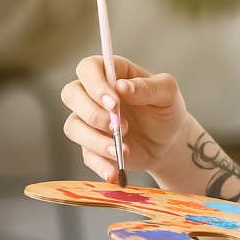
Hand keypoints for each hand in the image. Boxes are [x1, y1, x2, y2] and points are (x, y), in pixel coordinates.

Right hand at [59, 54, 190, 181]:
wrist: (169, 142)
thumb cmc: (166, 109)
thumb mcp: (167, 93)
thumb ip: (147, 87)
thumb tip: (122, 87)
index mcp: (113, 73)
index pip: (88, 68)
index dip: (95, 84)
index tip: (114, 103)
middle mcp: (94, 94)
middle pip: (71, 94)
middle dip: (92, 113)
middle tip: (119, 126)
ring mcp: (89, 120)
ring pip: (73, 126)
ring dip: (96, 140)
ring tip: (123, 150)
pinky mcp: (91, 145)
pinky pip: (85, 154)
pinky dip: (100, 164)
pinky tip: (115, 171)